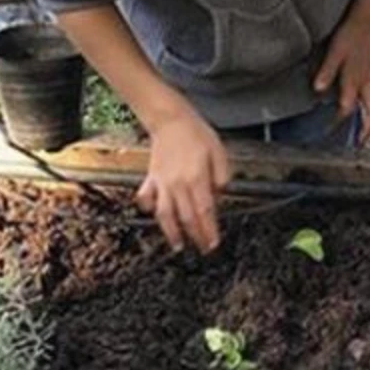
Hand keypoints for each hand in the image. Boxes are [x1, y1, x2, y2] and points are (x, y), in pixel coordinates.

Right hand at [138, 106, 230, 252]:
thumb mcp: (219, 152)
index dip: (209, 230)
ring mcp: (162, 183)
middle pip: (187, 217)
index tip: (214, 242)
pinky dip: (149, 209)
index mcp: (197, 178)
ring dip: (171, 232)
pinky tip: (154, 215)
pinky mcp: (151, 178)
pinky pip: (147, 198)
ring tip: (178, 245)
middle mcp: (178, 184)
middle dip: (196, 236)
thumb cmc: (197, 134)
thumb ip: (222, 175)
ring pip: (165, 214)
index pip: (205, 211)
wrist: (171, 120)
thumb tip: (220, 195)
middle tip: (203, 249)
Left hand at [313, 12, 369, 144]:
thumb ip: (326, 72)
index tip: (331, 132)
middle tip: (362, 143)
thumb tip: (317, 89)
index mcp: (355, 79)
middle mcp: (366, 82)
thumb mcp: (334, 52)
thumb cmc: (349, 35)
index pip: (347, 108)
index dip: (340, 121)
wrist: (366, 19)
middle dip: (367, 129)